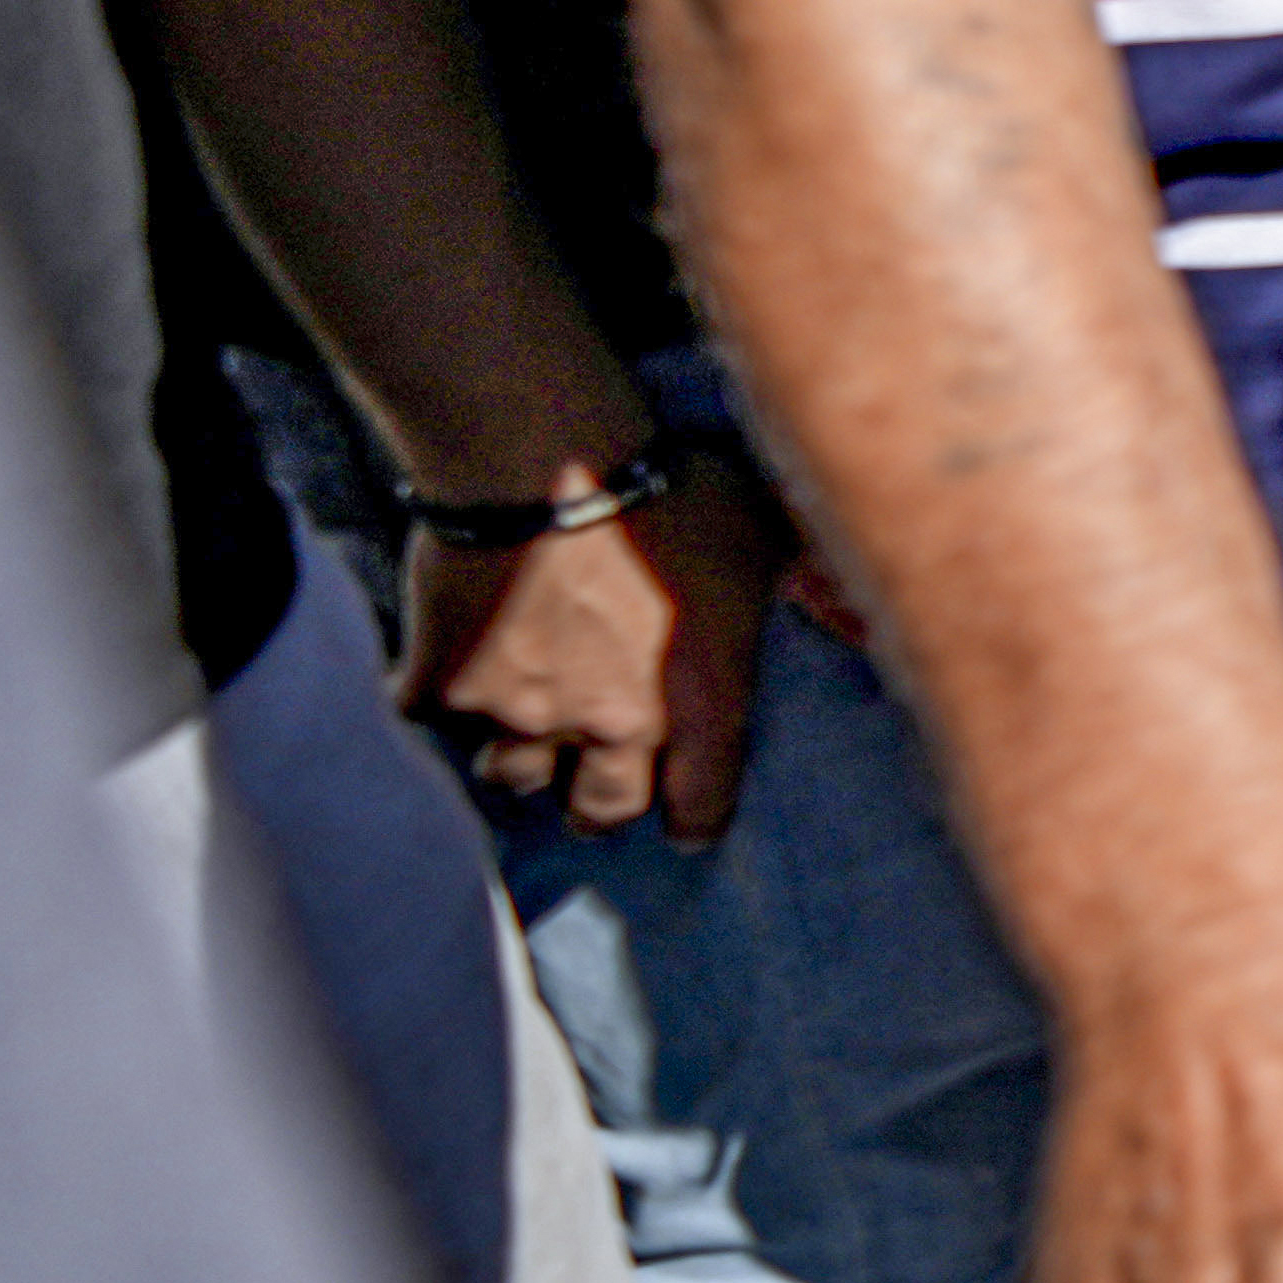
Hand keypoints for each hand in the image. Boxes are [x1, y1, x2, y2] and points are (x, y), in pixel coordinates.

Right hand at [395, 441, 790, 843]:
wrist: (542, 459)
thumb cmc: (668, 486)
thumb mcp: (764, 530)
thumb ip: (809, 581)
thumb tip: (858, 611)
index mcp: (698, 702)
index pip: (703, 804)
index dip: (695, 816)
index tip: (686, 823)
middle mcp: (611, 724)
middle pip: (600, 812)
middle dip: (597, 808)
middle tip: (592, 794)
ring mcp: (522, 711)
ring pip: (511, 774)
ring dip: (517, 756)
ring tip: (521, 727)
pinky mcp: (443, 685)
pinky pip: (425, 715)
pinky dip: (429, 695)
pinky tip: (434, 669)